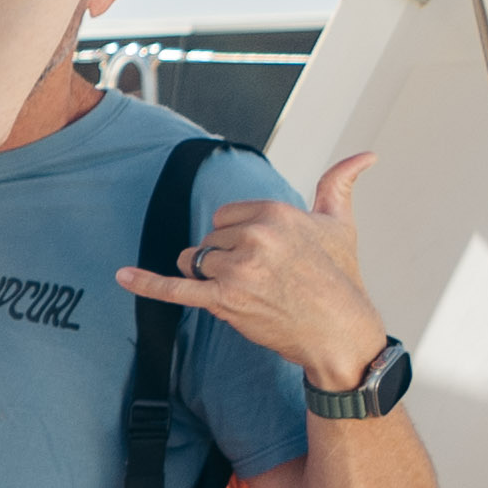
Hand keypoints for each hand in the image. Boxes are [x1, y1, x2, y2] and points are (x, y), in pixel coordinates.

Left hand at [116, 143, 394, 393]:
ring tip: (249, 293)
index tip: (264, 256)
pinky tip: (121, 276)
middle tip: (264, 280)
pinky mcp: (224, 301)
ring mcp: (237, 270)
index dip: (238, 237)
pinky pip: (176, 288)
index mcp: (275, 212)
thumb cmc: (341, 279)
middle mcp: (254, 236)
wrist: (340, 332)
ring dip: (212, 278)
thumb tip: (366, 155)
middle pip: (210, 240)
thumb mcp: (340, 224)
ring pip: (197, 263)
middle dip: (226, 259)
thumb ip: (339, 184)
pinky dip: (147, 283)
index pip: (226, 216)